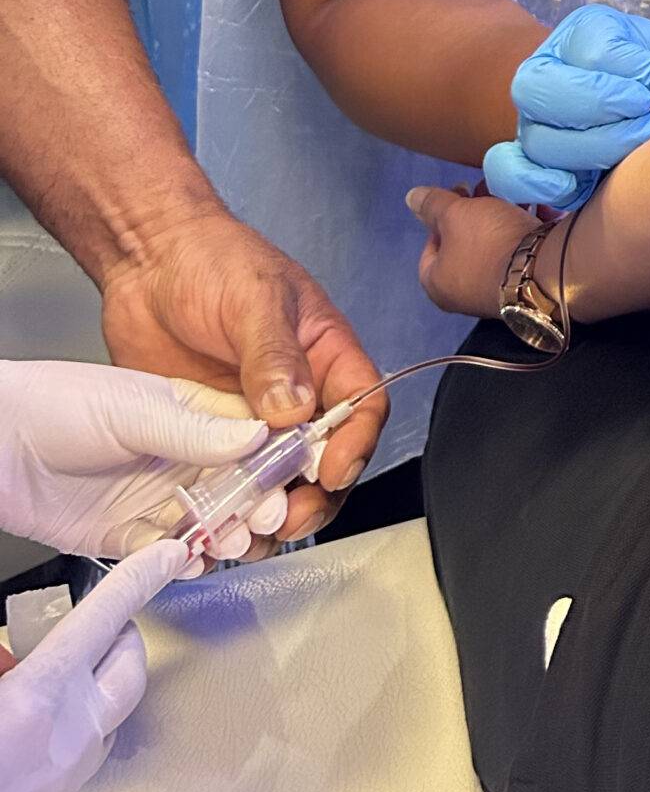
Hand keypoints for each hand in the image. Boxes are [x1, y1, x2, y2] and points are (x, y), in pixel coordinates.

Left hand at [0, 361, 287, 560]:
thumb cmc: (55, 404)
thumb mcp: (133, 409)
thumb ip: (195, 429)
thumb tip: (259, 434)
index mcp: (193, 412)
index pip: (253, 433)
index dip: (277, 454)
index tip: (294, 473)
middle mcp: (180, 455)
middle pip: (238, 485)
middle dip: (257, 502)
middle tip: (263, 515)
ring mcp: (155, 496)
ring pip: (207, 523)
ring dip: (223, 535)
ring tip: (228, 540)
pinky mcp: (126, 535)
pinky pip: (164, 554)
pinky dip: (179, 561)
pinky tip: (186, 558)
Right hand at [0, 537, 186, 791]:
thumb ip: (3, 660)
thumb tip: (13, 651)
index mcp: (39, 696)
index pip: (105, 617)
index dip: (140, 577)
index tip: (169, 553)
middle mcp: (70, 733)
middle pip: (130, 664)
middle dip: (121, 634)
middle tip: (94, 624)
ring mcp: (70, 776)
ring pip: (115, 711)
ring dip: (102, 683)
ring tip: (65, 674)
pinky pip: (90, 753)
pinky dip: (80, 728)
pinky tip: (43, 728)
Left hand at [96, 210, 385, 546]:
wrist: (146, 260)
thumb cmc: (213, 258)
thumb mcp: (254, 298)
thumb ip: (275, 354)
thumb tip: (294, 411)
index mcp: (325, 354)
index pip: (362, 406)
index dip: (355, 444)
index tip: (331, 472)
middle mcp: (294, 394)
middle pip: (322, 458)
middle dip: (311, 495)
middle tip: (287, 518)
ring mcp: (248, 420)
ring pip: (272, 482)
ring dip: (264, 512)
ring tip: (245, 532)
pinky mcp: (205, 436)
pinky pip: (221, 481)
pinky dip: (219, 508)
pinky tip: (208, 525)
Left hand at [409, 185, 534, 319]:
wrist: (544, 268)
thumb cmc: (487, 242)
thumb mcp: (455, 214)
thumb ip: (432, 204)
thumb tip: (411, 198)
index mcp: (438, 282)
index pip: (430, 246)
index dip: (441, 218)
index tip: (459, 197)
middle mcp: (462, 295)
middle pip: (463, 245)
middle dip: (475, 214)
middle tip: (487, 192)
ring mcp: (494, 293)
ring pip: (492, 248)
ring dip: (501, 220)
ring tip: (515, 197)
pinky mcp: (524, 286)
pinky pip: (517, 255)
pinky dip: (523, 233)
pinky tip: (537, 212)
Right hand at [483, 4, 649, 212]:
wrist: (643, 107)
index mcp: (583, 34)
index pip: (593, 48)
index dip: (634, 71)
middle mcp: (545, 72)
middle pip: (539, 86)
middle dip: (598, 104)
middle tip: (648, 118)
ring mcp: (531, 119)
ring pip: (534, 137)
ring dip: (589, 149)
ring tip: (635, 155)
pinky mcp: (528, 163)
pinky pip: (507, 173)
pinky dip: (533, 182)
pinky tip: (572, 186)